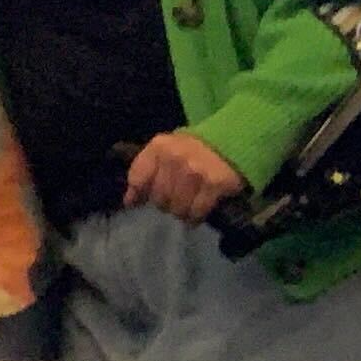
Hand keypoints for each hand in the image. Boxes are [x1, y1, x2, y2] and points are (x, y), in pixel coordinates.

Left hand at [123, 131, 245, 222]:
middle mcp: (174, 158)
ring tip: (186, 207)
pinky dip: (195, 217)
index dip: (138, 195)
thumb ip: (145, 171)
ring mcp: (195, 171)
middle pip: (158, 197)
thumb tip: (129, 201)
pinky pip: (196, 211)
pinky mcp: (214, 184)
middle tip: (174, 202)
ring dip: (180, 212)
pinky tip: (196, 214)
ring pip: (176, 207)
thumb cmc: (192, 149)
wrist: (231, 143)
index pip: (137, 179)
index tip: (139, 203)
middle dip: (165, 204)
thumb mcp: (165, 150)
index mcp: (158, 147)